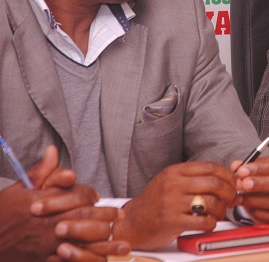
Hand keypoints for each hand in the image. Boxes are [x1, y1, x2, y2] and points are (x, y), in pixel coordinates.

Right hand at [0, 145, 129, 261]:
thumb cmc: (2, 214)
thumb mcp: (18, 189)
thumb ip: (40, 172)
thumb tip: (53, 150)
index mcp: (45, 202)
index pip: (76, 195)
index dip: (90, 195)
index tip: (97, 197)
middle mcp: (49, 222)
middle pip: (85, 217)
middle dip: (106, 216)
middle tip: (120, 217)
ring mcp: (48, 243)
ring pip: (82, 242)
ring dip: (106, 244)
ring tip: (125, 245)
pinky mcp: (45, 259)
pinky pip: (71, 261)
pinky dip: (87, 260)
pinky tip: (102, 261)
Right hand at [112, 161, 236, 249]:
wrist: (131, 223)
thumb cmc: (155, 203)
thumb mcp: (171, 182)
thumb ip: (193, 178)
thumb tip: (225, 178)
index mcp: (175, 172)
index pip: (210, 167)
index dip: (228, 175)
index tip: (234, 183)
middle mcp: (173, 184)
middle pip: (213, 183)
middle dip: (229, 192)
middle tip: (231, 199)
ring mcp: (171, 203)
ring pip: (210, 202)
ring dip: (221, 210)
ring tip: (219, 214)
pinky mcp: (171, 221)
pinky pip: (202, 221)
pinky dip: (211, 223)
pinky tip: (209, 223)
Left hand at [231, 156, 268, 222]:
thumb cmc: (262, 178)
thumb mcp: (254, 168)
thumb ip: (244, 167)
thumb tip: (236, 167)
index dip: (259, 169)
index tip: (242, 171)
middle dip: (262, 183)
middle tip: (244, 184)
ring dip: (256, 200)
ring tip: (240, 198)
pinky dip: (259, 213)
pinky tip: (247, 207)